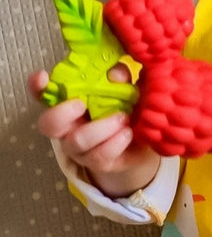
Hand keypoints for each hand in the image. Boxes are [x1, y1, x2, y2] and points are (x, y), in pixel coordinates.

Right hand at [31, 71, 159, 197]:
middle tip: (83, 104)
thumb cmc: (130, 107)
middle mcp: (67, 126)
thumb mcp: (129, 85)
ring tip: (122, 118)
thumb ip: (122, 74)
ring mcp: (79, 147)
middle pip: (48, 124)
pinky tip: (127, 134)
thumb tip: (115, 75)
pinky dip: (115, 143)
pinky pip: (99, 156)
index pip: (44, 94)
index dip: (38, 87)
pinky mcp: (96, 162)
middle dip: (62, 113)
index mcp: (68, 102)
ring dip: (101, 128)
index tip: (43, 77)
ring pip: (77, 141)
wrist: (147, 138)